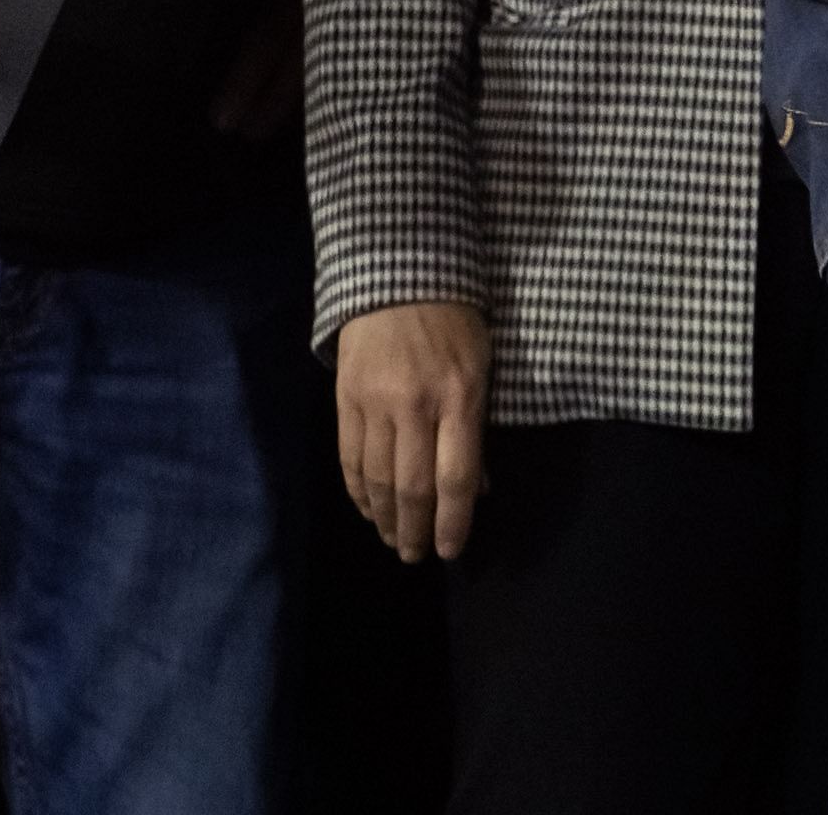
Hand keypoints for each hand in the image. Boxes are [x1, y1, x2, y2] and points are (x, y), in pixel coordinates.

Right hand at [334, 299, 490, 564]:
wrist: (398, 272)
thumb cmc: (453, 319)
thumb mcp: (481, 366)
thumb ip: (477, 427)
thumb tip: (476, 490)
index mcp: (460, 397)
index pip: (456, 477)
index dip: (453, 523)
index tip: (450, 551)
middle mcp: (417, 405)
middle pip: (413, 486)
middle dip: (415, 530)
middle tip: (415, 555)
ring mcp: (376, 401)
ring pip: (377, 478)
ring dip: (384, 518)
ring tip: (391, 538)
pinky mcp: (346, 397)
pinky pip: (349, 456)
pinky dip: (357, 490)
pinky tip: (366, 508)